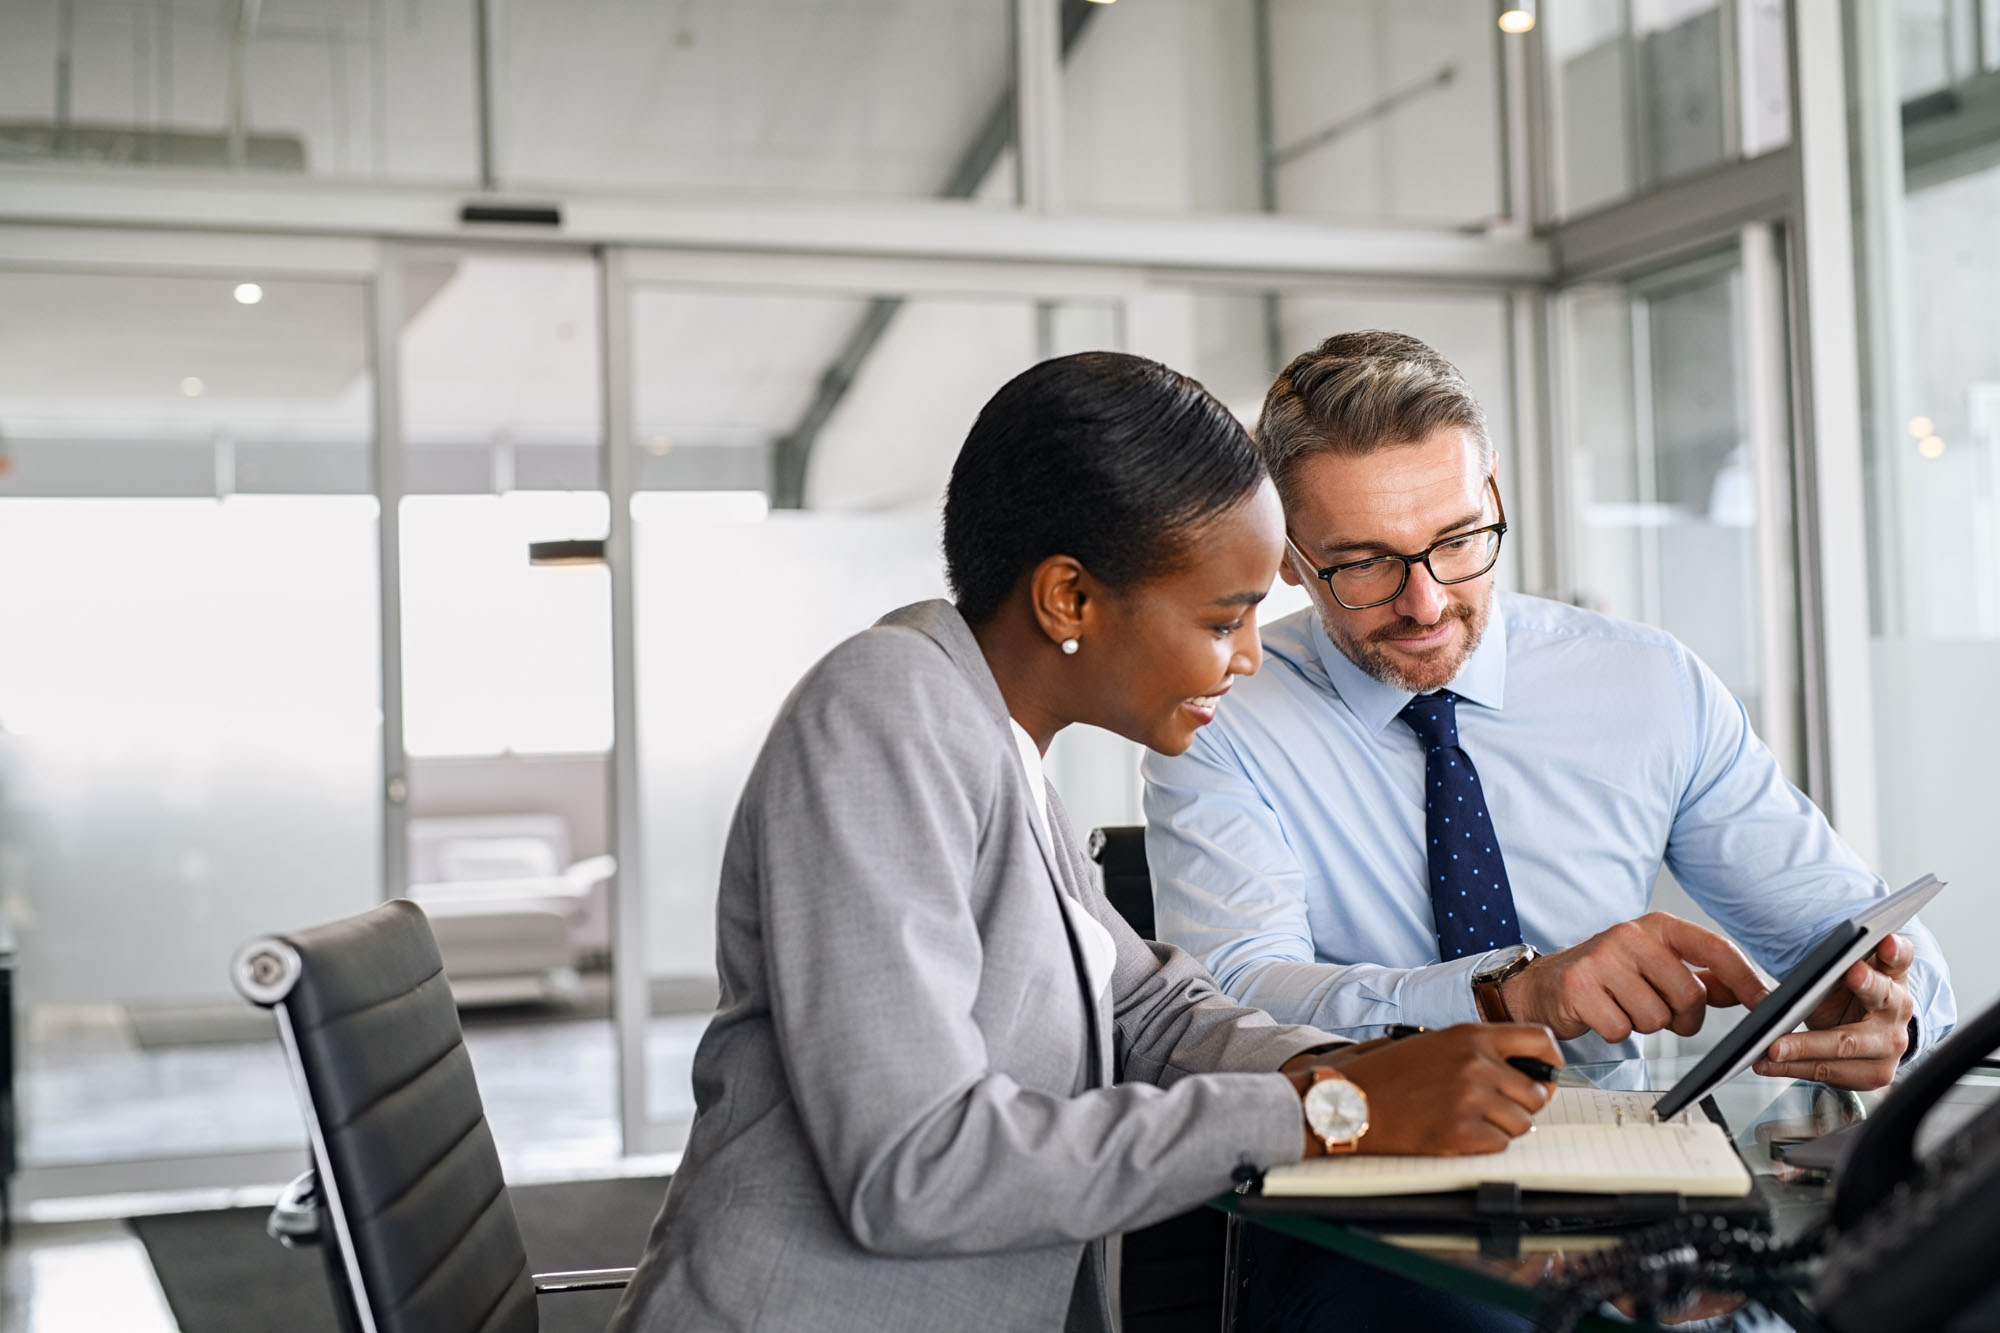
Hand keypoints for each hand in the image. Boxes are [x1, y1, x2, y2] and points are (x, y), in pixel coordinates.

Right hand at [1286, 1023, 1562, 1155]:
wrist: (1347, 1100)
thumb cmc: (1386, 1073)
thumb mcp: (1434, 1043)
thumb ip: (1480, 1050)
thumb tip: (1529, 1072)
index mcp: (1471, 1035)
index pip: (1540, 1040)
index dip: (1550, 1061)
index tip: (1545, 1074)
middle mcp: (1477, 1064)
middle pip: (1537, 1092)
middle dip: (1523, 1104)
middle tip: (1498, 1107)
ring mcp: (1471, 1099)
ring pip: (1522, 1123)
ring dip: (1504, 1127)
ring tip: (1472, 1120)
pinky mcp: (1461, 1132)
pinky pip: (1500, 1145)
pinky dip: (1484, 1145)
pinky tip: (1458, 1133)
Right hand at [1500, 913, 1768, 1042]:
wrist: (1545, 984)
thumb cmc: (1607, 976)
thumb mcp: (1656, 967)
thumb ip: (1702, 978)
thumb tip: (1748, 990)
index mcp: (1657, 926)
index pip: (1715, 948)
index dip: (1746, 979)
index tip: (1767, 1003)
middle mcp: (1629, 935)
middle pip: (1689, 994)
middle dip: (1682, 1017)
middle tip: (1661, 1012)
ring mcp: (1601, 959)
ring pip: (1656, 1018)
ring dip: (1645, 1025)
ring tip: (1624, 1009)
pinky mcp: (1578, 987)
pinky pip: (1622, 1030)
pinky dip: (1616, 1031)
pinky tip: (1602, 1014)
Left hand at [1752, 933, 1915, 1089]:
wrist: (1866, 1036)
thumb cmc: (1849, 996)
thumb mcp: (1844, 973)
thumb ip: (1830, 959)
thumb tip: (1786, 957)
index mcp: (1892, 974)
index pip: (1898, 957)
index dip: (1894, 949)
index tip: (1885, 941)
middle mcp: (1899, 1009)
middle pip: (1880, 999)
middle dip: (1863, 987)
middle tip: (1845, 976)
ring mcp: (1891, 1045)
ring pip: (1845, 1044)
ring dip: (1804, 1048)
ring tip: (1772, 1047)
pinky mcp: (1875, 1074)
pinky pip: (1830, 1072)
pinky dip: (1794, 1068)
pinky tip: (1768, 1064)